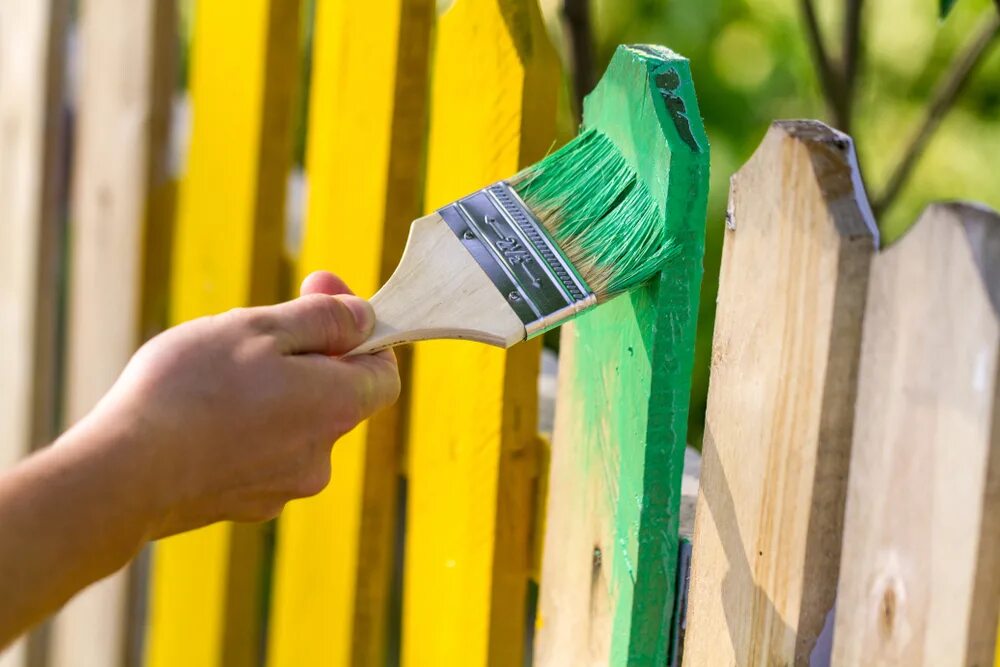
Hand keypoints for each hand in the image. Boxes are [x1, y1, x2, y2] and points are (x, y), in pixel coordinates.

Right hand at [79, 271, 398, 536]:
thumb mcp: (261, 329)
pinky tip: (197, 415)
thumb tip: (365, 317)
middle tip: (251, 329)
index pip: (383, 372)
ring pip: (291, 423)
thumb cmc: (191, 390)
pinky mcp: (246, 506)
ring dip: (268, 393)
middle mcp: (322, 456)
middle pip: (334, 395)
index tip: (321, 299)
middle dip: (304, 358)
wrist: (122, 475)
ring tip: (210, 376)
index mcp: (337, 407)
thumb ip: (323, 321)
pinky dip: (241, 430)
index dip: (361, 333)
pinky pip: (258, 454)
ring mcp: (284, 487)